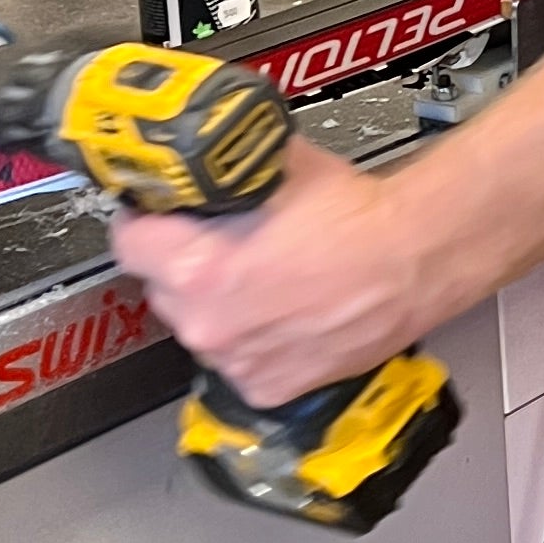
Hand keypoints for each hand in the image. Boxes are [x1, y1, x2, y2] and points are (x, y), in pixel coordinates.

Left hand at [107, 136, 437, 408]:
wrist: (415, 259)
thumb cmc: (359, 218)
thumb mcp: (276, 167)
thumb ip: (224, 168)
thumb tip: (202, 157)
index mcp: (196, 267)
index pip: (128, 241)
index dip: (144, 221)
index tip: (156, 216)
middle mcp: (208, 322)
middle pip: (162, 286)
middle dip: (184, 264)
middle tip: (223, 244)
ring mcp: (237, 360)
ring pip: (200, 326)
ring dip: (218, 305)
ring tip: (266, 280)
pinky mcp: (268, 385)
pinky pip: (238, 360)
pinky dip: (253, 340)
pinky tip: (285, 313)